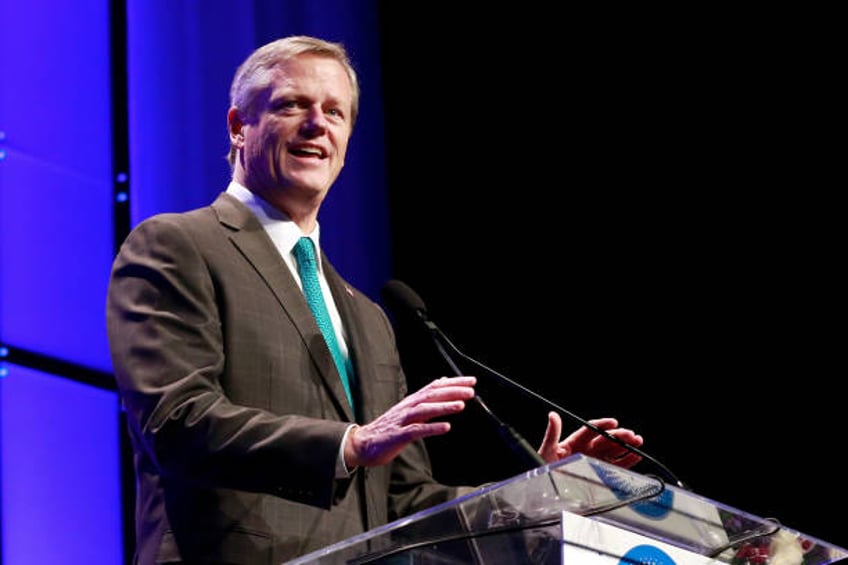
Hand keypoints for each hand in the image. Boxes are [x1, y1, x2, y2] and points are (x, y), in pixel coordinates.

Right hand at [345, 376, 476, 467]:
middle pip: (431, 395)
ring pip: (424, 410)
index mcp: (412, 402)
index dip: (453, 383)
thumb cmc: (388, 429)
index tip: (471, 381)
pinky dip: (431, 428)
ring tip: (461, 406)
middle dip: (452, 392)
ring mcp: (402, 421)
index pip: (434, 387)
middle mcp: (407, 408)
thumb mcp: (408, 409)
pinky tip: (445, 428)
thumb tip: (441, 381)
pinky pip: (416, 430)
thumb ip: (426, 397)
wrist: (362, 444)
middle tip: (471, 391)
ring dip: (443, 407)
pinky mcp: (398, 436)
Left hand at [537, 412, 643, 468]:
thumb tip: (553, 415)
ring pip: (613, 451)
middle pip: (605, 440)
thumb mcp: (546, 450)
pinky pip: (614, 465)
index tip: (613, 422)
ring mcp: (593, 461)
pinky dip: (626, 461)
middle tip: (631, 435)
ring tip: (637, 442)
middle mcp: (586, 450)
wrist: (544, 490)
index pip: (591, 430)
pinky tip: (635, 456)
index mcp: (574, 442)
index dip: (602, 425)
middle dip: (619, 436)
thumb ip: (552, 434)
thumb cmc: (543, 468)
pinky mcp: (599, 473)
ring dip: (625, 446)